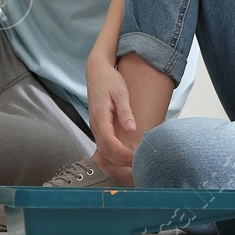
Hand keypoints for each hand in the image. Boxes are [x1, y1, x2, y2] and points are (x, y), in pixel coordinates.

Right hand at [87, 53, 137, 168]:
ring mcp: (95, 126)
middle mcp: (95, 124)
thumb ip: (125, 111)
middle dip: (121, 160)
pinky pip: (104, 145)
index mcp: (100, 116)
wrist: (97, 71)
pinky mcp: (99, 126)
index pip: (108, 142)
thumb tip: (131, 128)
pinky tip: (126, 153)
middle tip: (138, 163)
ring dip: (118, 159)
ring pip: (103, 150)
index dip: (121, 153)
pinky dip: (114, 153)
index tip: (134, 156)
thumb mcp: (120, 92)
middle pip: (105, 150)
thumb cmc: (109, 79)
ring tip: (134, 161)